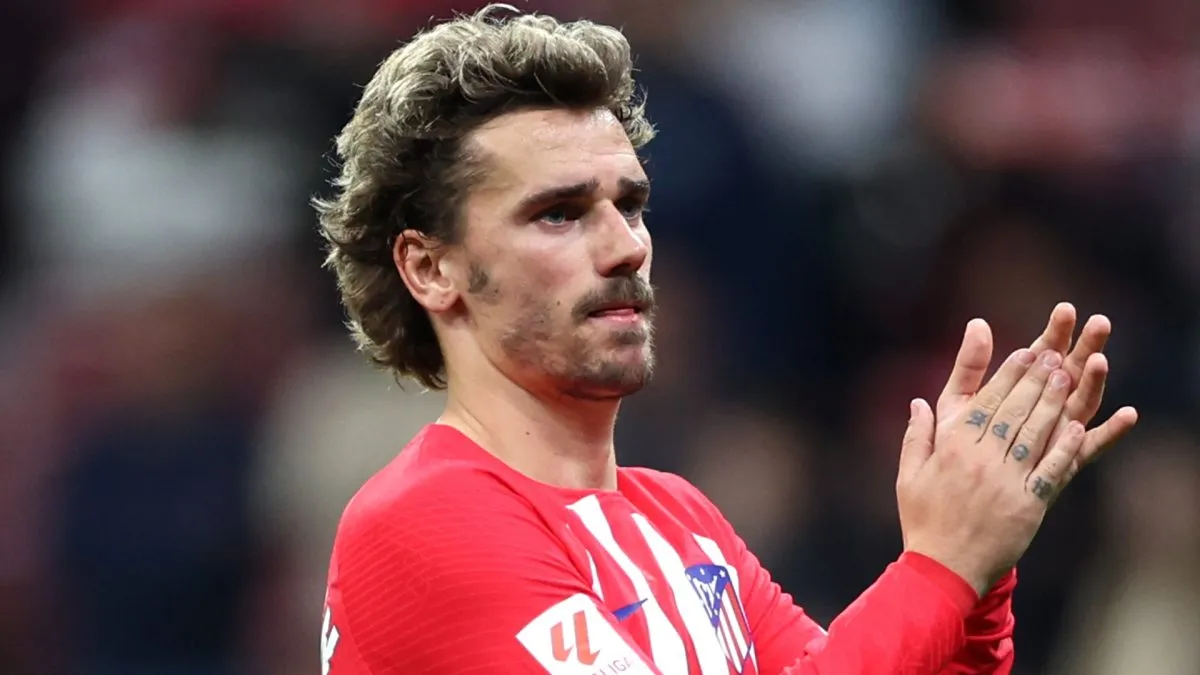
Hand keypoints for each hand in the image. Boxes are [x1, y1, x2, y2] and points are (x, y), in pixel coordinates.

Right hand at [898, 347, 1085, 594]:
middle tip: (1054, 356)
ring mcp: (1006, 480)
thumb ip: (916, 435)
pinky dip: (1064, 446)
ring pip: (1034, 432)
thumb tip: (917, 401)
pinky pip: (1050, 468)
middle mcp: (980, 458)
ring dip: (1053, 403)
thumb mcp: (908, 475)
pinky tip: (1076, 426)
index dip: (1009, 373)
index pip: (986, 399)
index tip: (1026, 352)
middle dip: (1036, 379)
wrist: (944, 568)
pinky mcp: (1028, 504)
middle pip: (1014, 408)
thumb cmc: (923, 520)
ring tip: (1068, 378)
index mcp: (952, 446)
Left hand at [937, 304, 1137, 481]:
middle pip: (1066, 374)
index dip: (1053, 333)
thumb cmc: (954, 454)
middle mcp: (1042, 413)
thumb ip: (968, 367)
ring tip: (1100, 359)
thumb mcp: (955, 405)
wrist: (957, 514)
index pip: (1040, 355)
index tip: (1065, 309)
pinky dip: (1110, 433)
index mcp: (1019, 393)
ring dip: (1094, 383)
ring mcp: (1055, 438)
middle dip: (1082, 347)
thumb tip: (977, 322)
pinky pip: (1090, 449)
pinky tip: (1129, 415)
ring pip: (1080, 405)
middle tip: (1099, 322)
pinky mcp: (1062, 469)